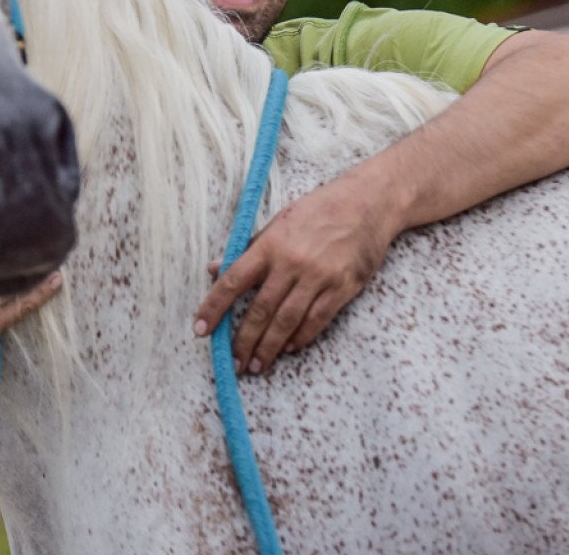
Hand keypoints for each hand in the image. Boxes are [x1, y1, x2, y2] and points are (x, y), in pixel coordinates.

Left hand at [191, 173, 396, 374]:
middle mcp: (291, 263)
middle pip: (260, 310)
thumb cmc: (319, 209)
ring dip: (269, 347)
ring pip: (286, 321)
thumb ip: (248, 249)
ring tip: (257, 365)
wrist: (367, 203)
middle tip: (233, 363)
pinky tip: (289, 348)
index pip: (233, 280)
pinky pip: (317, 320)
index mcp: (270, 244)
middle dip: (243, 340)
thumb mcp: (279, 220)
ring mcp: (318, 277)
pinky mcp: (342, 287)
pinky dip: (301, 337)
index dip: (214, 307)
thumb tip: (214, 268)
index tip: (201, 329)